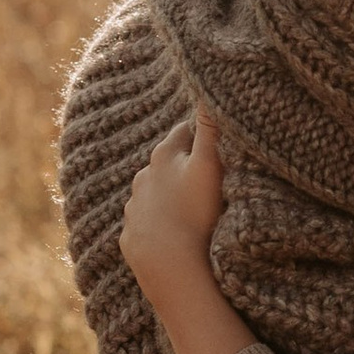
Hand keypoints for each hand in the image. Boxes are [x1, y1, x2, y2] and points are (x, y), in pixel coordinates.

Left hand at [121, 106, 225, 293]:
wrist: (171, 268)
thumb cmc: (197, 214)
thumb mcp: (210, 165)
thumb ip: (211, 126)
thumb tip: (209, 85)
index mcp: (163, 156)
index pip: (185, 132)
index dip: (204, 135)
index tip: (221, 143)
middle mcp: (143, 178)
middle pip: (169, 163)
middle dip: (186, 165)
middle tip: (211, 176)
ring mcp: (135, 210)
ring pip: (157, 193)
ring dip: (173, 196)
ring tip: (195, 210)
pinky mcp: (132, 238)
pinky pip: (149, 224)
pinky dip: (162, 224)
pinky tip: (177, 235)